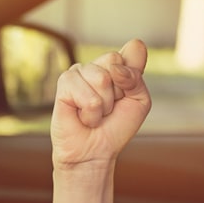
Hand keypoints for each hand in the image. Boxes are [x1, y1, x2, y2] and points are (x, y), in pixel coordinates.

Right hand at [51, 38, 150, 169]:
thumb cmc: (116, 128)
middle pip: (114, 60)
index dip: (133, 78)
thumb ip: (135, 77)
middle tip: (109, 107)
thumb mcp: (139, 101)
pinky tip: (82, 116)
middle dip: (117, 91)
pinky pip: (85, 93)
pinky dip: (90, 112)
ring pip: (101, 78)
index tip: (125, 96)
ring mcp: (78, 72)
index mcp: (117, 64)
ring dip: (103, 105)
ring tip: (95, 114)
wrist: (95, 152)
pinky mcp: (64, 84)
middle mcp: (97, 64)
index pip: (133, 50)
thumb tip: (114, 67)